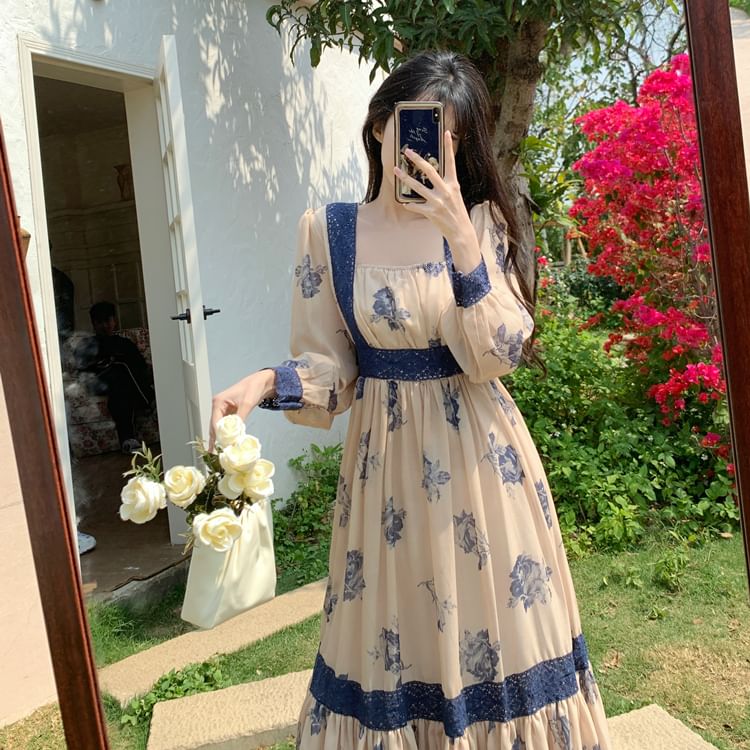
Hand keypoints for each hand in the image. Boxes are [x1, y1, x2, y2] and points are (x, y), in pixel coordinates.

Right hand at [208, 370, 273, 450]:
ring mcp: (223, 409)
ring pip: (219, 426)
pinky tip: (226, 442)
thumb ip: (240, 419)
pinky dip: (226, 433)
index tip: (220, 446)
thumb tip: (235, 434)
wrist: (262, 382)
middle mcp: (218, 406)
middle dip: (215, 438)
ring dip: (220, 437)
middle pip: (214, 425)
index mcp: (218, 402)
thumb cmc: (253, 388)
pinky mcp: (230, 412)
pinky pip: (226, 425)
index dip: (217, 435)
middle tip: (215, 453)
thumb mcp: (246, 404)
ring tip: (218, 451)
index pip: (214, 422)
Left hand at [394, 130, 479, 269]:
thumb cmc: (457, 212)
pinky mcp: (431, 213)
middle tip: (408, 151)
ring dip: (405, 178)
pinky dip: (409, 204)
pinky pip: (416, 206)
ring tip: (395, 170)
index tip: (445, 133)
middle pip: (429, 171)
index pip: (451, 162)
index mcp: (453, 184)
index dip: (448, 147)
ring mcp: (438, 202)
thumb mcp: (455, 196)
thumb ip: (445, 185)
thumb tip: (433, 174)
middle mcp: (446, 191)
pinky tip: (404, 202)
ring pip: (418, 186)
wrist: (460, 231)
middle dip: (417, 160)